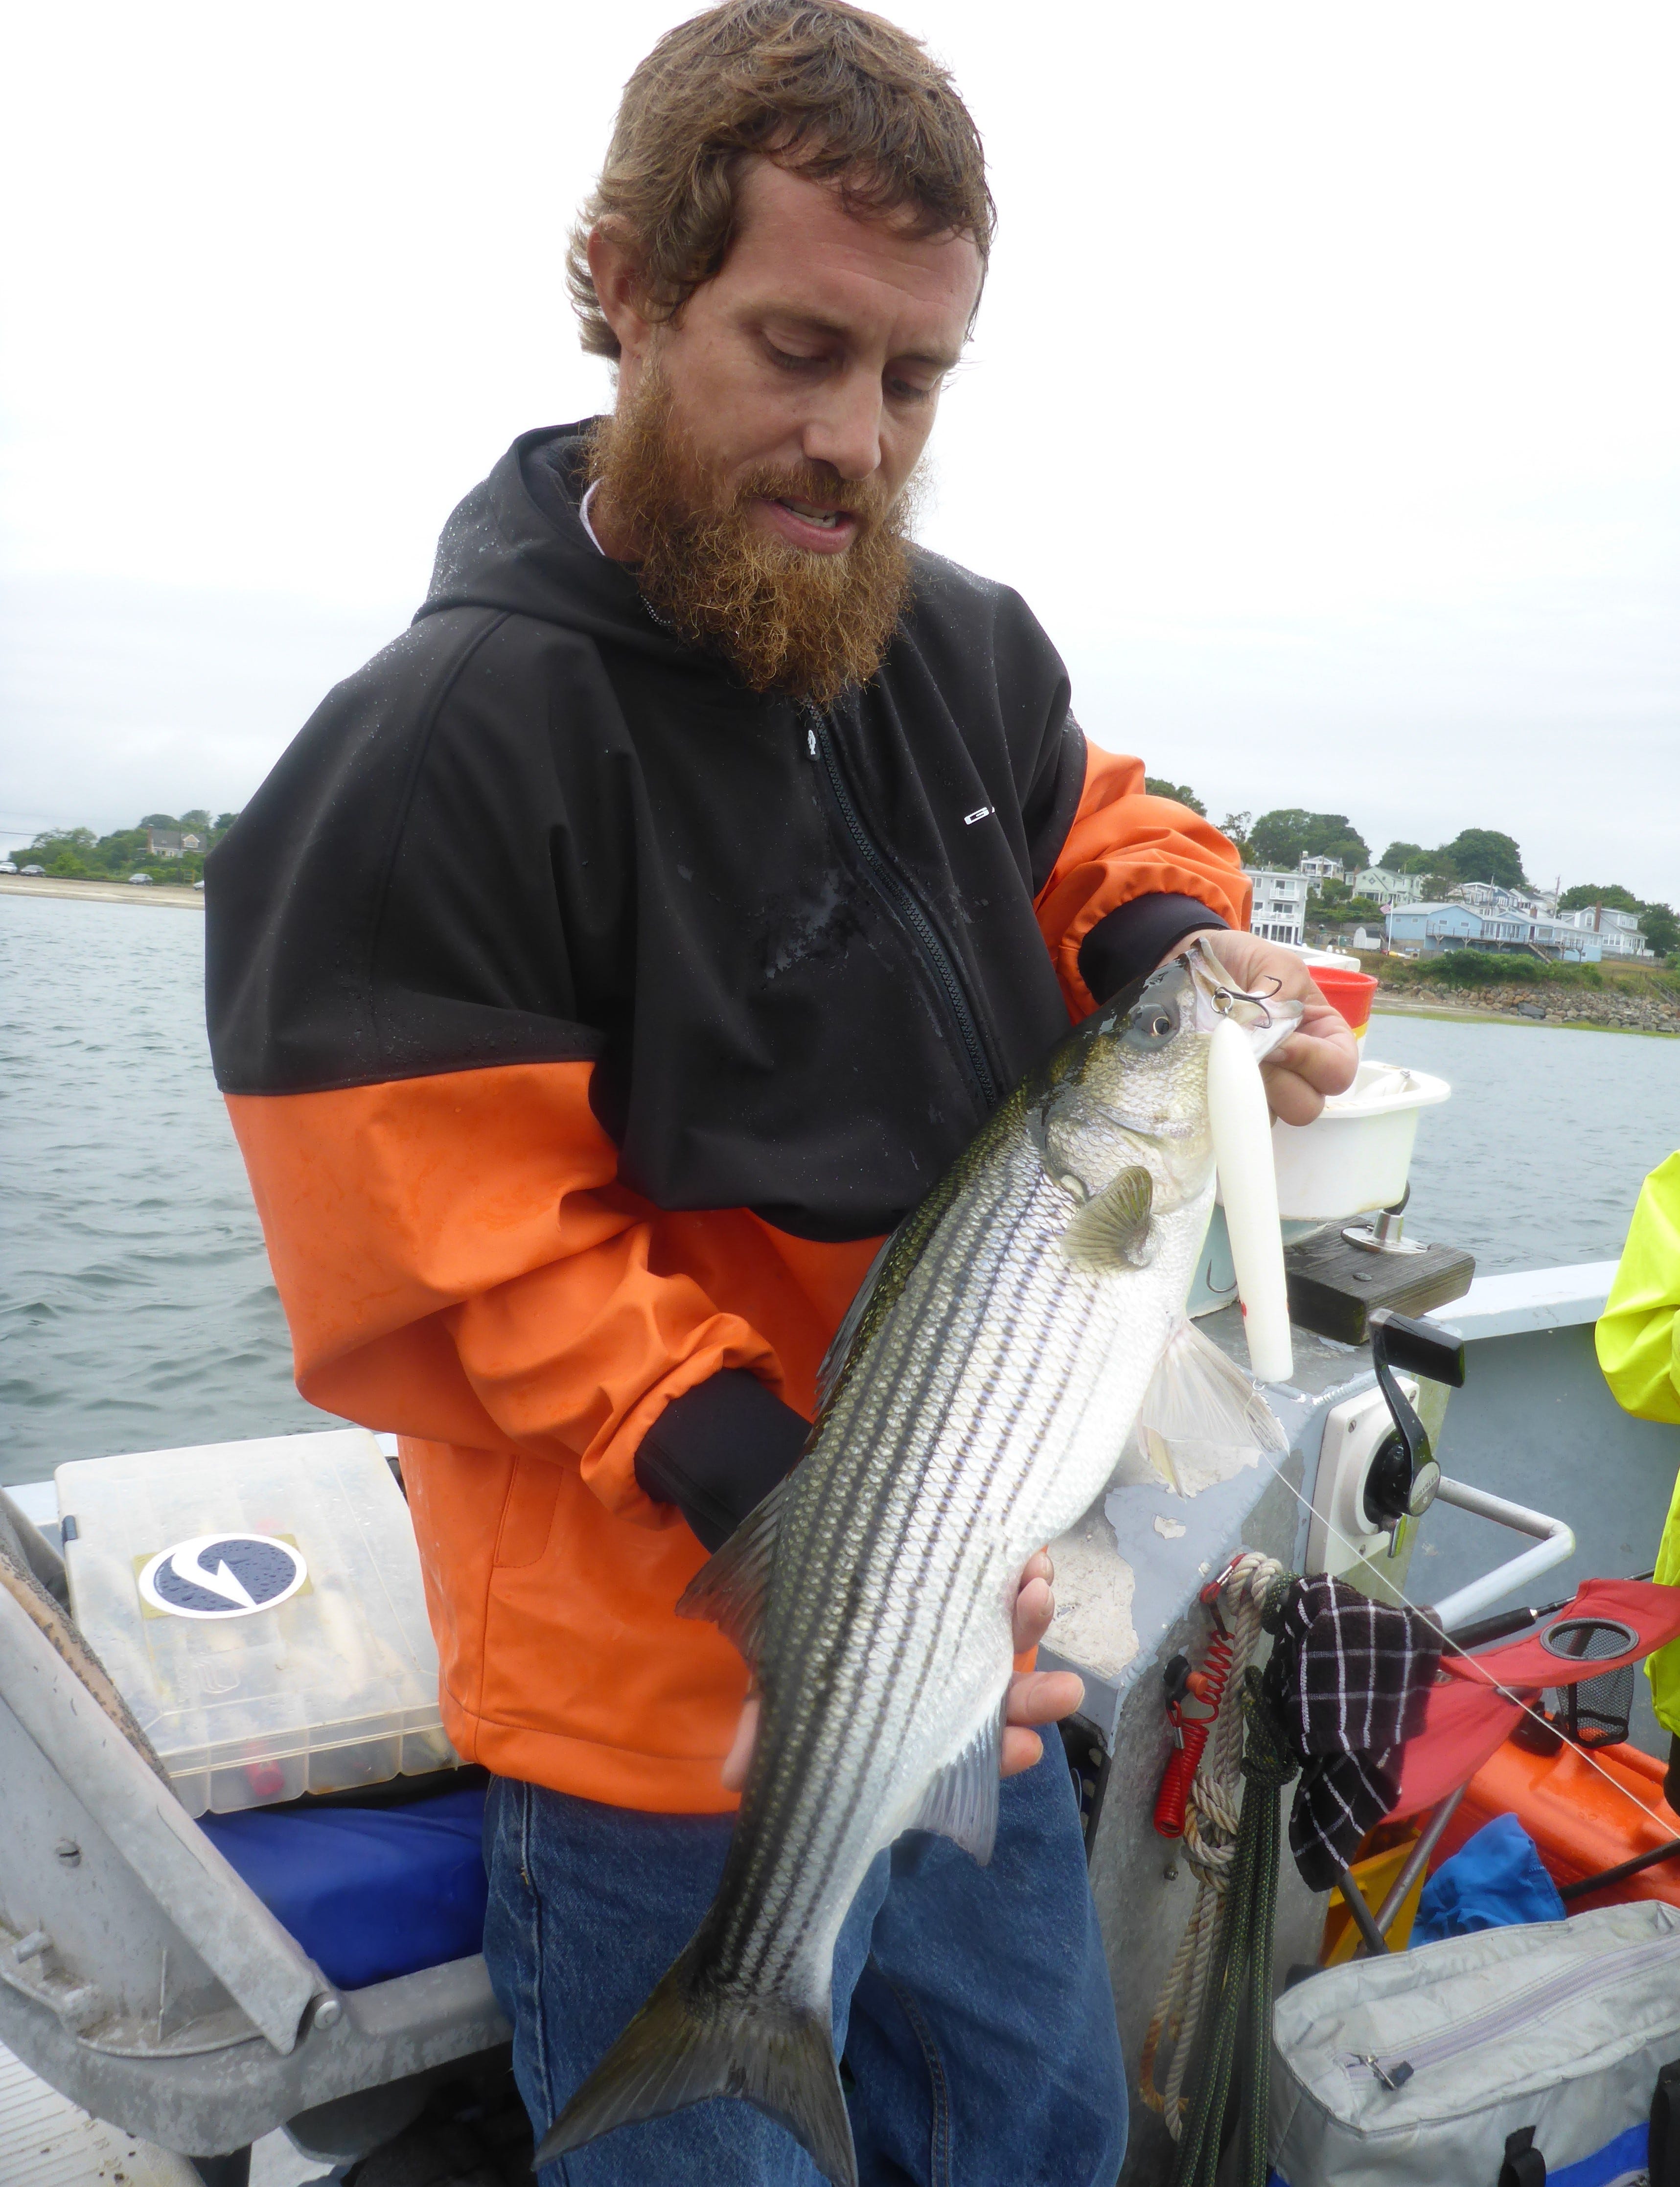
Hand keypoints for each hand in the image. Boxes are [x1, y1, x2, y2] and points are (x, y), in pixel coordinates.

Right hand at [719, 1550, 1083, 1790]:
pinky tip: (1029, 1553)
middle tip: (1064, 1691)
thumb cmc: (804, 1639)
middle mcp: (948, 1678)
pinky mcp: (971, 1578)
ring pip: (1011, 1634)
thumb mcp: (779, 1683)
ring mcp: (965, 1627)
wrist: (808, 1562)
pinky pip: (1006, 1576)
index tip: (1025, 1748)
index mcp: (913, 1716)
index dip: (998, 1753)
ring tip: (1038, 1593)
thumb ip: (767, 1729)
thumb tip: (734, 1780)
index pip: (964, 1748)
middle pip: (1003, 1697)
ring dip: (1032, 1619)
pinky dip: (1022, 1567)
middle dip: (1036, 1698)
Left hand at [1171, 929, 1358, 1125]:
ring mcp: (1265, 1086)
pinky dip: (1224, 1101)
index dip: (1313, 1063)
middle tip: (1249, 1055)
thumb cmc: (1243, 961)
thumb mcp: (1273, 964)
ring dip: (1250, 1094)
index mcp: (1323, 1035)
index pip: (1338, 1070)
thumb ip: (1282, 991)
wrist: (1193, 964)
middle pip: (1308, 1106)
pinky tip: (1211, 1074)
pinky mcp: (1232, 1095)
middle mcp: (1299, 1069)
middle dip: (1280, 1085)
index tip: (1279, 1043)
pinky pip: (1235, 1116)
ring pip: (1271, 1117)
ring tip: (1226, 1061)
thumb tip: (1270, 1026)